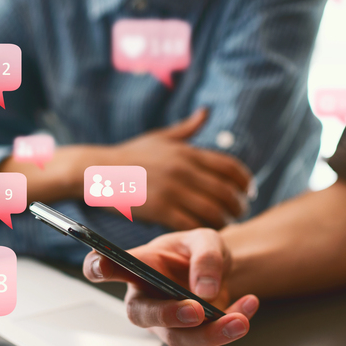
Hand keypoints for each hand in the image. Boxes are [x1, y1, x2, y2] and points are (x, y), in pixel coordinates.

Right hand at [83, 228, 259, 345]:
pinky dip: (234, 323)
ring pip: (178, 338)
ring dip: (210, 332)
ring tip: (239, 320)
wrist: (220, 270)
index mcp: (138, 265)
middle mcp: (146, 297)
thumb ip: (206, 255)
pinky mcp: (192, 335)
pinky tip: (248, 306)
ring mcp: (167, 321)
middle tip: (194, 311)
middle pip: (142, 314)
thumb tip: (204, 289)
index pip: (107, 266)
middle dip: (168, 315)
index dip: (98, 267)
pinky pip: (209, 339)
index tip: (100, 265)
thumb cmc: (196, 252)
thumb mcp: (206, 239)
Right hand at [105, 109, 252, 230]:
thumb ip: (187, 128)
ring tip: (224, 225)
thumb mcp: (160, 137)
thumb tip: (206, 111)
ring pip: (213, 211)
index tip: (248, 192)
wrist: (97, 171)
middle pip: (226, 192)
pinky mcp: (159, 210)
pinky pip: (191, 224)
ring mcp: (172, 190)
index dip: (245, 182)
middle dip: (238, 206)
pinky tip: (202, 233)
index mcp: (187, 152)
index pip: (230, 167)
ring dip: (224, 222)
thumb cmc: (130, 155)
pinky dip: (202, 231)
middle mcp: (183, 169)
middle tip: (239, 213)